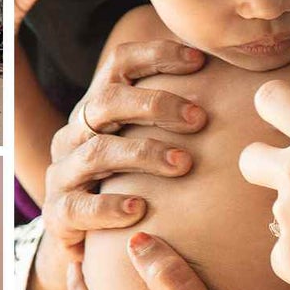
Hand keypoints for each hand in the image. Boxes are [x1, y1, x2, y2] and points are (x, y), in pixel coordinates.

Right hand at [44, 40, 206, 263]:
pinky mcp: (58, 213)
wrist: (77, 232)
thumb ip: (170, 116)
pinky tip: (139, 208)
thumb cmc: (123, 182)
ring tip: (183, 164)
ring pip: (97, 152)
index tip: (199, 62)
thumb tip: (231, 81)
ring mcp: (63, 173)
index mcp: (95, 109)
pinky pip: (79, 206)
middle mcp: (74, 134)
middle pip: (106, 102)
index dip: (156, 56)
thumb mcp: (139, 142)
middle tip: (199, 120)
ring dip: (143, 154)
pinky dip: (109, 207)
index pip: (119, 64)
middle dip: (155, 105)